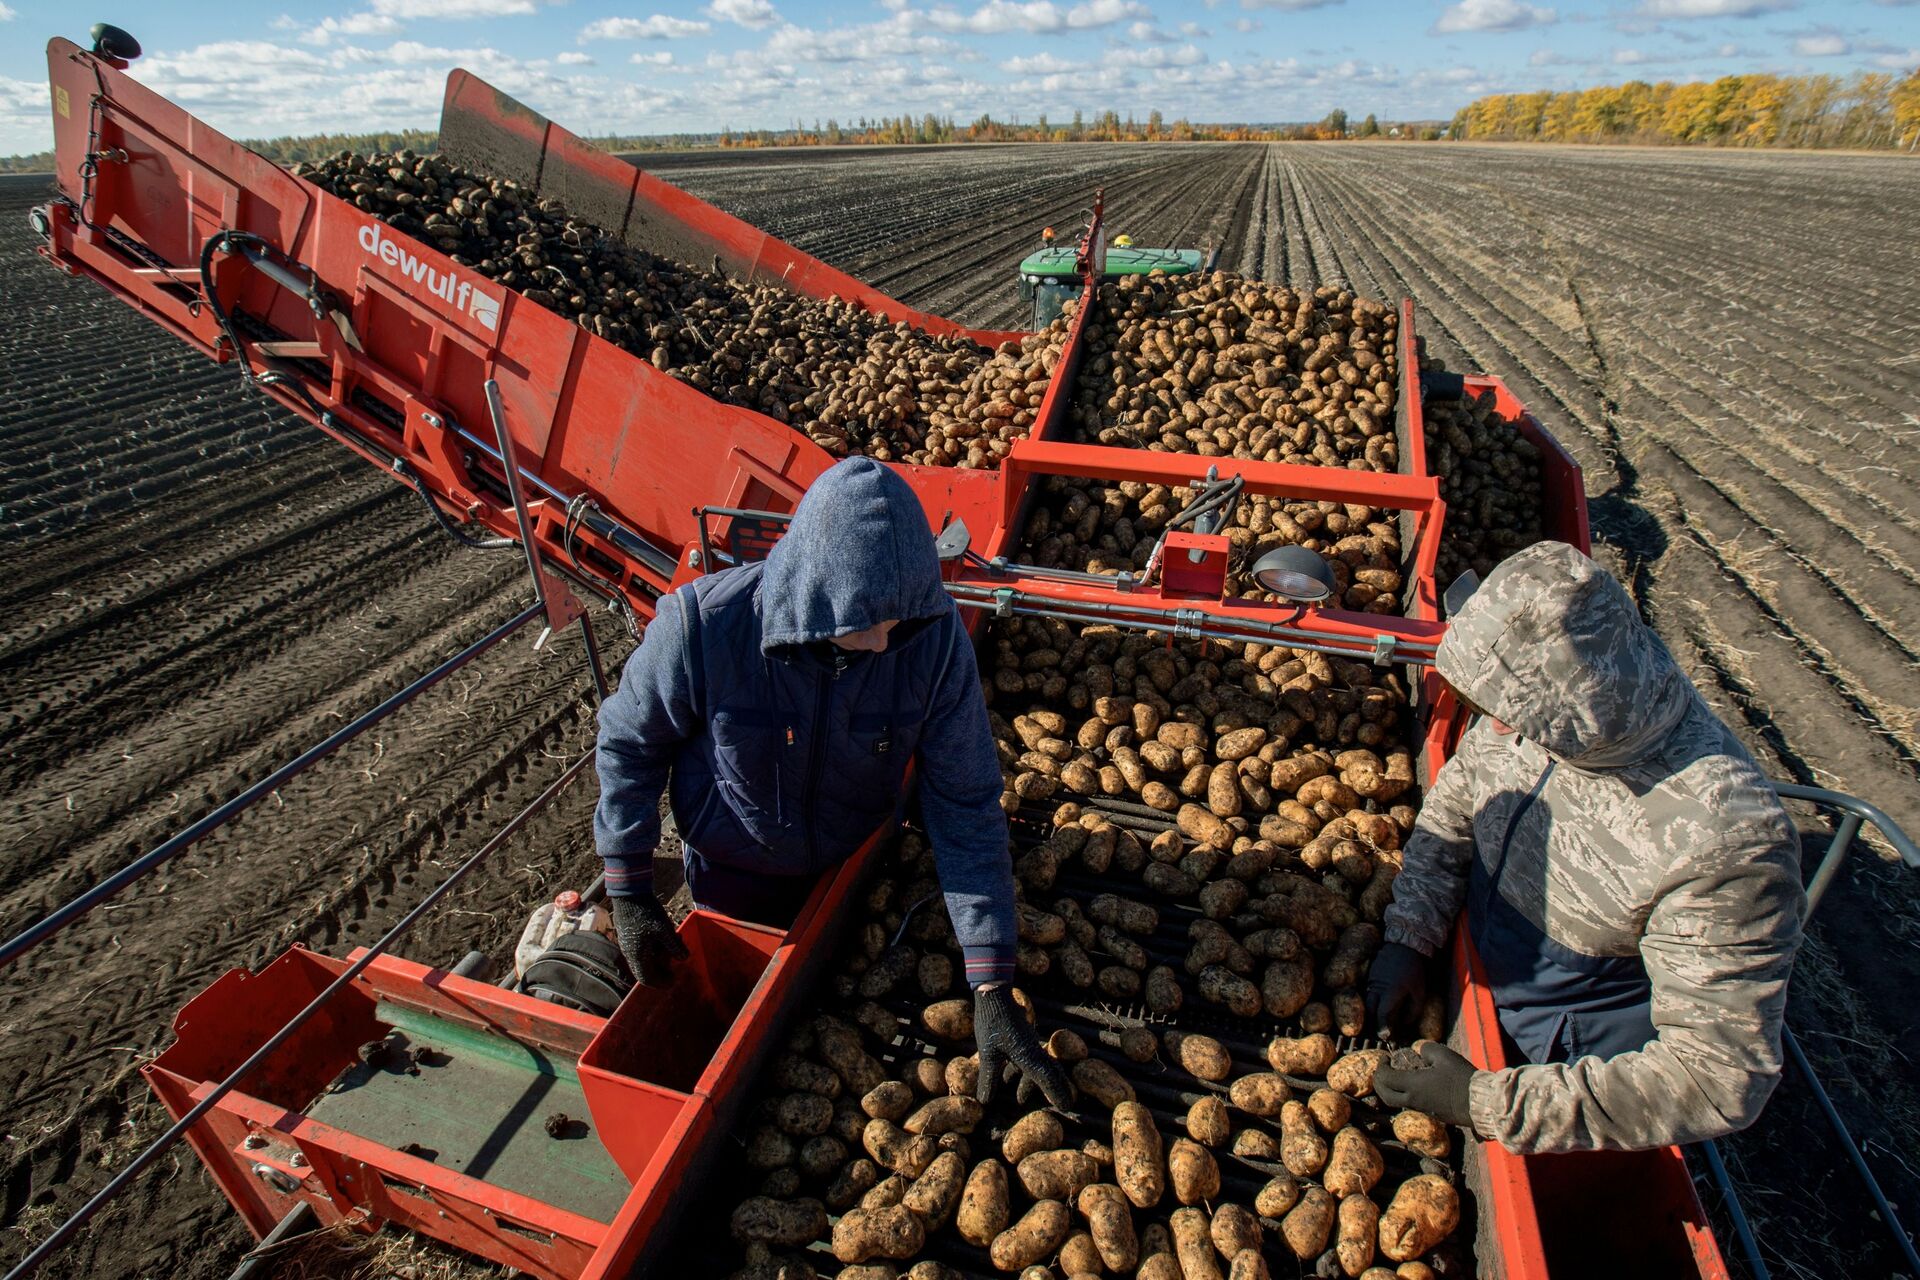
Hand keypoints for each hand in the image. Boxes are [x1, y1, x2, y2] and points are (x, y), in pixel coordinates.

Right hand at [608, 894, 687, 987]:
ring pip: (645, 959)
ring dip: (660, 956)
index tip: (674, 981)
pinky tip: (665, 936)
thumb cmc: (646, 912)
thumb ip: (674, 946)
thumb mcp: (664, 929)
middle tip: (676, 963)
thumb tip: (684, 958)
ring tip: (675, 943)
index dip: (661, 983)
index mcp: (637, 956)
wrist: (629, 894)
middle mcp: (630, 953)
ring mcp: (628, 944)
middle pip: (645, 970)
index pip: (647, 978)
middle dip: (662, 969)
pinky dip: (655, 948)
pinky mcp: (629, 936)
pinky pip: (642, 950)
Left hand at [973, 984, 1071, 1110]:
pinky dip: (1026, 1071)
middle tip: (1065, 1103)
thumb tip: (986, 1102)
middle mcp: (1034, 1050)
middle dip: (1057, 1089)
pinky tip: (1010, 1076)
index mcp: (1029, 1056)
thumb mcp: (988, 1054)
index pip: (1048, 1080)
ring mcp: (1030, 1042)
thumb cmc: (992, 1023)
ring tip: (1027, 1097)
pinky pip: (1031, 1058)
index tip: (1065, 1107)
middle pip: (1052, 1072)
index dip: (1057, 1094)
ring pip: (1042, 1065)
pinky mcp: (1023, 1036)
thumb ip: (989, 1079)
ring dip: (1039, 1081)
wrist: (995, 994)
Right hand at [1365, 941, 1428, 1040]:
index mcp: (1391, 991)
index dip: (1383, 1027)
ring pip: (1367, 1003)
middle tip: (1382, 1033)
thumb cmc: (1414, 970)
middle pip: (1370, 1011)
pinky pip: (1368, 994)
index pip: (1382, 1013)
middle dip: (1374, 1024)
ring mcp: (1371, 981)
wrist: (1403, 947)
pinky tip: (1379, 1007)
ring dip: (1372, 1014)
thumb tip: (1404, 1024)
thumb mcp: (1420, 992)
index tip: (1386, 1037)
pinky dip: (1372, 1003)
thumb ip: (1413, 1011)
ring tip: (1380, 1023)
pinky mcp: (1369, 977)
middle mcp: (1377, 987)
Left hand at [1373, 1041, 1477, 1127]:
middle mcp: (1413, 1100)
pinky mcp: (1432, 1115)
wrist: (1478, 1103)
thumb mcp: (1444, 1055)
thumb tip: (1419, 1052)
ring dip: (1390, 1091)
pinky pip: (1410, 1106)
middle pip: (1385, 1096)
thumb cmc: (1461, 1078)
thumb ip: (1427, 1049)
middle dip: (1379, 1083)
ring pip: (1396, 1103)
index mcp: (1413, 1085)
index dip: (1380, 1067)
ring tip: (1396, 1078)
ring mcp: (1422, 1109)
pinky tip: (1414, 1087)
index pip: (1385, 1078)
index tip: (1385, 1058)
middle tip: (1382, 1071)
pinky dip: (1404, 1097)